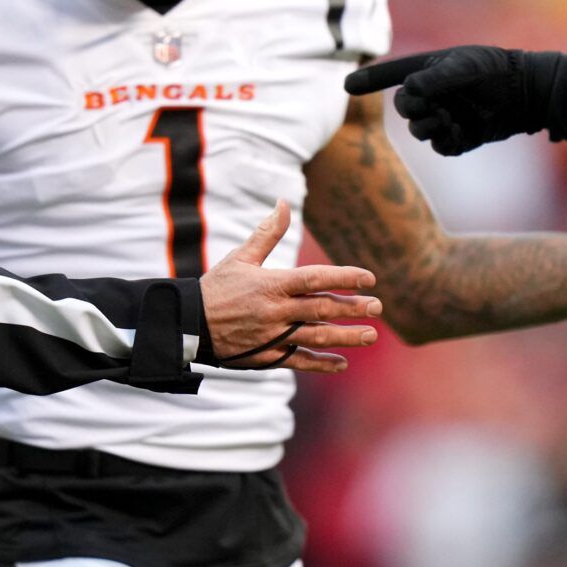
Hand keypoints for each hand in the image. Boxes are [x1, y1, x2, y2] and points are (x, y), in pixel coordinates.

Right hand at [200, 200, 378, 372]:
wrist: (188, 324)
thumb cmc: (216, 287)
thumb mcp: (240, 257)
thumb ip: (267, 233)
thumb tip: (283, 203)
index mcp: (271, 284)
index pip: (314, 278)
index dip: (344, 277)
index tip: (369, 277)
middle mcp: (275, 311)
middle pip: (321, 309)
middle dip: (352, 308)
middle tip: (377, 307)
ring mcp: (273, 335)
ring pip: (316, 337)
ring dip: (345, 337)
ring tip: (370, 336)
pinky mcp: (267, 355)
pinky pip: (299, 360)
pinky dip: (321, 363)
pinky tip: (342, 363)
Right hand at [344, 47, 543, 155]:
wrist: (527, 94)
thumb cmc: (496, 71)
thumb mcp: (466, 66)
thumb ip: (437, 77)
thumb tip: (410, 89)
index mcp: (429, 71)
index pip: (392, 75)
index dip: (370, 80)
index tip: (347, 86)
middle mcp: (433, 95)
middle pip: (404, 107)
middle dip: (413, 109)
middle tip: (432, 106)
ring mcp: (445, 117)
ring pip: (419, 131)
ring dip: (429, 127)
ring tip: (449, 120)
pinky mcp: (459, 138)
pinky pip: (440, 146)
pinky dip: (446, 141)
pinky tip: (462, 132)